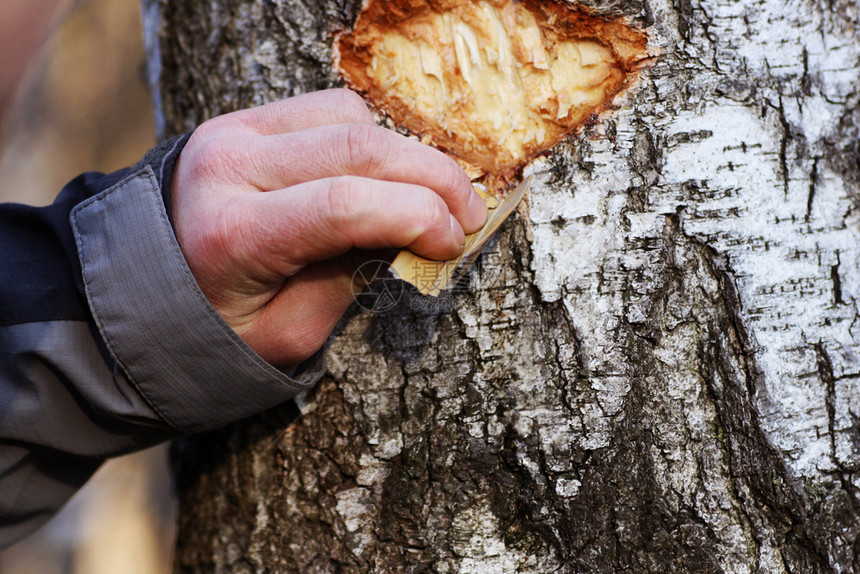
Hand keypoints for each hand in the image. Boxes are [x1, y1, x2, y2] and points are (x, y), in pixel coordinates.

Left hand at [170, 89, 487, 369]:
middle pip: (358, 148)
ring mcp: (234, 131)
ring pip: (351, 117)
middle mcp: (227, 167)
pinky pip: (331, 108)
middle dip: (433, 178)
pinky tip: (388, 177)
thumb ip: (351, 284)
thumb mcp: (287, 335)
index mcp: (231, 234)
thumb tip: (414, 240)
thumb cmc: (217, 329)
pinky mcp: (245, 119)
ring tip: (433, 201)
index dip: (418, 216)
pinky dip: (375, 139)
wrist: (142, 288)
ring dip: (407, 156)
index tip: (455, 243)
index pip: (343, 203)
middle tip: (471, 217)